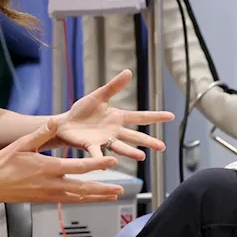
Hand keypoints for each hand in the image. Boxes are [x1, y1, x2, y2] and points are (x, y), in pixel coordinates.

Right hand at [0, 118, 125, 203]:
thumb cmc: (3, 163)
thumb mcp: (21, 144)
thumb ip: (41, 133)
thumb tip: (54, 121)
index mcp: (48, 168)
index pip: (79, 167)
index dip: (98, 165)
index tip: (113, 162)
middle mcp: (52, 184)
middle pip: (84, 187)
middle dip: (104, 188)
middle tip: (121, 188)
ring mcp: (49, 194)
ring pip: (79, 197)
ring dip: (98, 196)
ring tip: (114, 196)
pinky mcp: (46, 200)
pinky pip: (70, 200)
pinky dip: (84, 199)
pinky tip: (92, 198)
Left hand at [59, 70, 175, 159]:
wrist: (65, 123)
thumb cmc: (83, 111)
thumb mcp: (98, 96)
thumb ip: (113, 86)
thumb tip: (129, 72)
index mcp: (118, 117)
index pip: (140, 117)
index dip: (156, 117)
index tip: (171, 116)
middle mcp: (114, 131)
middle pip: (135, 136)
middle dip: (148, 141)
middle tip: (162, 147)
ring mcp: (103, 140)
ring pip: (120, 146)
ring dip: (130, 152)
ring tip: (142, 157)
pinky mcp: (89, 145)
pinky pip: (96, 152)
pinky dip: (101, 159)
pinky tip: (108, 165)